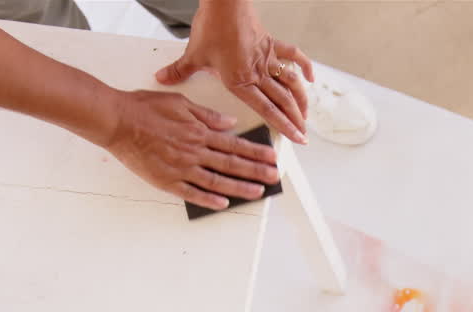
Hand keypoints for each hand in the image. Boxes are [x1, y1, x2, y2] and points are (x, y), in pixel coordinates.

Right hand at [101, 89, 278, 210]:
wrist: (117, 121)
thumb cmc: (145, 108)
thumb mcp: (181, 103)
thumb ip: (207, 116)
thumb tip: (229, 124)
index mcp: (199, 132)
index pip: (234, 144)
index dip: (255, 152)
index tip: (272, 158)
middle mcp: (194, 152)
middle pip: (231, 164)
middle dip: (256, 171)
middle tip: (273, 178)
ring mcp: (181, 168)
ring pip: (216, 181)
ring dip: (239, 188)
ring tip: (257, 193)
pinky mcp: (166, 181)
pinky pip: (192, 193)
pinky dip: (209, 199)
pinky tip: (224, 203)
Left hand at [154, 0, 313, 143]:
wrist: (225, 4)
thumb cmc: (211, 28)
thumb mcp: (193, 54)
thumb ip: (179, 70)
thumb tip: (161, 79)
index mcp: (240, 81)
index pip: (267, 110)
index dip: (284, 126)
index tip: (295, 137)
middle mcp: (257, 73)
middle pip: (283, 100)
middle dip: (296, 119)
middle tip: (304, 133)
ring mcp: (267, 59)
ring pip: (290, 83)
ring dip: (301, 99)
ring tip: (306, 113)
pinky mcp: (272, 44)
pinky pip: (293, 56)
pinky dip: (304, 66)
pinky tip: (311, 77)